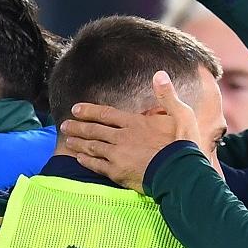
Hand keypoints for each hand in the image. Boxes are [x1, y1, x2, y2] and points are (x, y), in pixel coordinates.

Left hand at [60, 73, 203, 191]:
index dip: (89, 111)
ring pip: (92, 147)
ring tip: (68, 140)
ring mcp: (118, 156)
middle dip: (78, 126)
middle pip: (94, 130)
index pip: (106, 114)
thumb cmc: (183, 144)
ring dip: (79, 142)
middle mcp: (122, 137)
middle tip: (64, 125)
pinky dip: (87, 161)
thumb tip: (159, 74)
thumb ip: (167, 95)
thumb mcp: (181, 114)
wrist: (181, 173)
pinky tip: (80, 158)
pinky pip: (97, 166)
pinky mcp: (118, 173)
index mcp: (135, 123)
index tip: (76, 109)